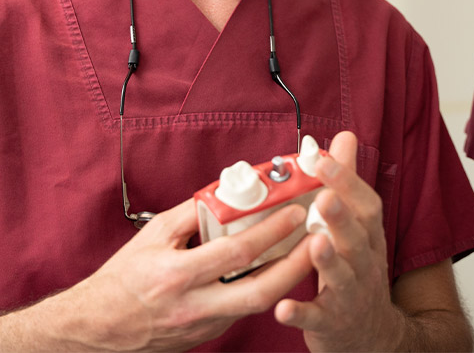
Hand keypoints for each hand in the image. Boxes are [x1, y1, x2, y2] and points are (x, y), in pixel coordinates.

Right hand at [24, 199, 312, 351]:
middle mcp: (195, 306)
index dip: (272, 230)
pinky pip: (243, 310)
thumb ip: (194, 212)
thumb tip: (230, 192)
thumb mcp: (154, 234)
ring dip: (288, 277)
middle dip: (296, 265)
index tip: (296, 211)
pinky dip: (265, 288)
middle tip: (320, 239)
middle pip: (260, 291)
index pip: (237, 252)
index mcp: (178, 276)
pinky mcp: (209, 335)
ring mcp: (204, 326)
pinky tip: (280, 268)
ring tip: (310, 250)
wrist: (99, 329)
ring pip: (258, 304)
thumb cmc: (124, 277)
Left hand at [274, 131, 402, 351]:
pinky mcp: (331, 323)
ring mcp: (349, 295)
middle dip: (341, 217)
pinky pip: (317, 318)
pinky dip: (301, 313)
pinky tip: (283, 307)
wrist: (373, 335)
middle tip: (324, 197)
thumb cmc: (357, 269)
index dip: (347, 182)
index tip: (322, 160)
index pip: (365, 205)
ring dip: (328, 261)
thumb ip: (347, 182)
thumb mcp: (358, 225)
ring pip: (342, 277)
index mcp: (367, 236)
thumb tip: (344, 136)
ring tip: (315, 243)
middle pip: (357, 239)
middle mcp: (363, 263)